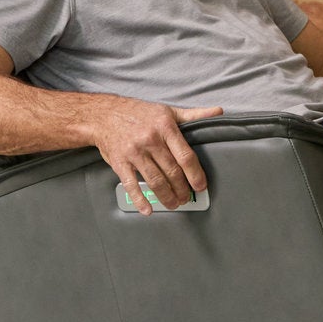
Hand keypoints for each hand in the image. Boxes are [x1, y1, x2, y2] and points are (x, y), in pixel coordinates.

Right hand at [88, 98, 220, 207]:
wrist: (103, 114)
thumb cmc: (138, 113)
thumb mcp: (168, 111)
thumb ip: (194, 115)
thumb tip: (219, 112)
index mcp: (166, 127)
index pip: (186, 156)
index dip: (195, 174)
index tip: (200, 186)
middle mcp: (151, 140)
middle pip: (172, 171)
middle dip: (182, 189)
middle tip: (186, 198)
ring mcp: (134, 152)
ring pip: (155, 180)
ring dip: (166, 196)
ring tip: (173, 204)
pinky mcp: (119, 162)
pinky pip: (131, 184)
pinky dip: (140, 199)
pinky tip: (148, 210)